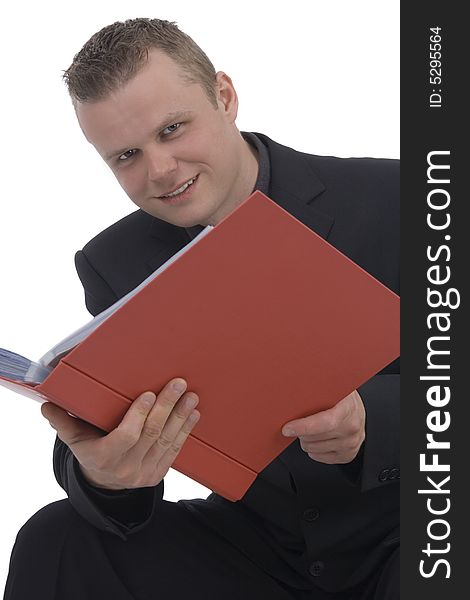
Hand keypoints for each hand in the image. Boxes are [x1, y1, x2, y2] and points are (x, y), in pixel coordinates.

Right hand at [41, 378, 199, 489]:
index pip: (125, 436)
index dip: (138, 416)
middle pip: (151, 435)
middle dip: (167, 407)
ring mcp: (145, 473)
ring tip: (190, 396)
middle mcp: (126, 468)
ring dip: (181, 416)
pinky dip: (185, 430)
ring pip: (166, 441)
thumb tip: (47, 404)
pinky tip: (193, 413)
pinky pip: (175, 450)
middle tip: (178, 384)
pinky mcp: (158, 473)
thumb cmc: (90, 450)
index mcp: (104, 457)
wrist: (104, 483)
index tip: (148, 394)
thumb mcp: (75, 439)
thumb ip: (63, 421)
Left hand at [281, 390, 364, 463]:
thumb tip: (290, 390)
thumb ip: (313, 389)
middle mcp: (352, 426)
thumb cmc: (339, 395)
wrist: (354, 405)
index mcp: (348, 407)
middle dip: (300, 432)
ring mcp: (352, 442)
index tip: (287, 428)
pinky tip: (315, 439)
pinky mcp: (348, 454)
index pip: (326, 422)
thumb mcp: (329, 385)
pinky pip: (321, 458)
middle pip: (316, 438)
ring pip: (315, 450)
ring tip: (307, 430)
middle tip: (296, 423)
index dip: (304, 427)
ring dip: (306, 441)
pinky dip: (313, 450)